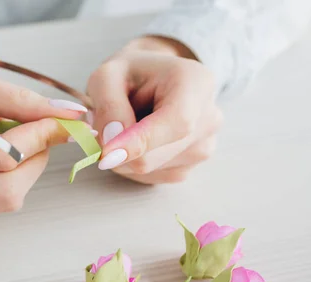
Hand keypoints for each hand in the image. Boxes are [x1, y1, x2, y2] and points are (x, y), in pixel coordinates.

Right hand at [0, 51, 86, 215]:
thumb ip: (19, 100)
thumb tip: (69, 115)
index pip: (3, 157)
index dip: (41, 137)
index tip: (61, 119)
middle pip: (8, 192)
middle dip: (36, 160)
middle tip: (39, 130)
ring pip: (2, 201)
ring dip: (22, 170)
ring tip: (9, 136)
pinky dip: (3, 178)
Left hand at [87, 36, 222, 183]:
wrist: (150, 81)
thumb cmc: (130, 75)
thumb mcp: (108, 76)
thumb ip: (108, 106)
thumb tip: (113, 142)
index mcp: (196, 82)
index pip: (177, 121)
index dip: (141, 141)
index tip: (107, 153)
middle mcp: (209, 117)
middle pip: (155, 155)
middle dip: (118, 149)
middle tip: (101, 127)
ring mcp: (204, 146)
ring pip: (149, 169)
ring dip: (123, 155)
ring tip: (126, 126)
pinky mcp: (190, 166)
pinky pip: (151, 176)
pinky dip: (132, 163)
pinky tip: (135, 141)